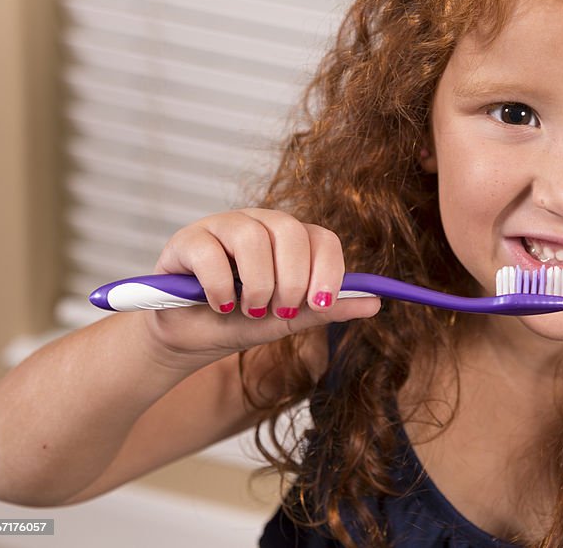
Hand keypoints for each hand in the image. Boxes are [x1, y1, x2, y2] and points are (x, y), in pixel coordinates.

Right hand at [141, 208, 379, 370]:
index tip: (320, 304)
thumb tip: (375, 303)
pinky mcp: (187, 239)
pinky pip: (211, 252)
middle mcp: (260, 224)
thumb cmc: (241, 321)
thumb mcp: (289, 319)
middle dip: (293, 278)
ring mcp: (223, 226)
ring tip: (249, 310)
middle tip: (282, 311)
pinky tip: (221, 304)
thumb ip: (326, 308)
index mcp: (290, 239)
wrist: (191, 338)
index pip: (323, 238)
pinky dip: (220, 286)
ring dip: (258, 284)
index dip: (327, 270)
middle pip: (290, 230)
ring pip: (252, 238)